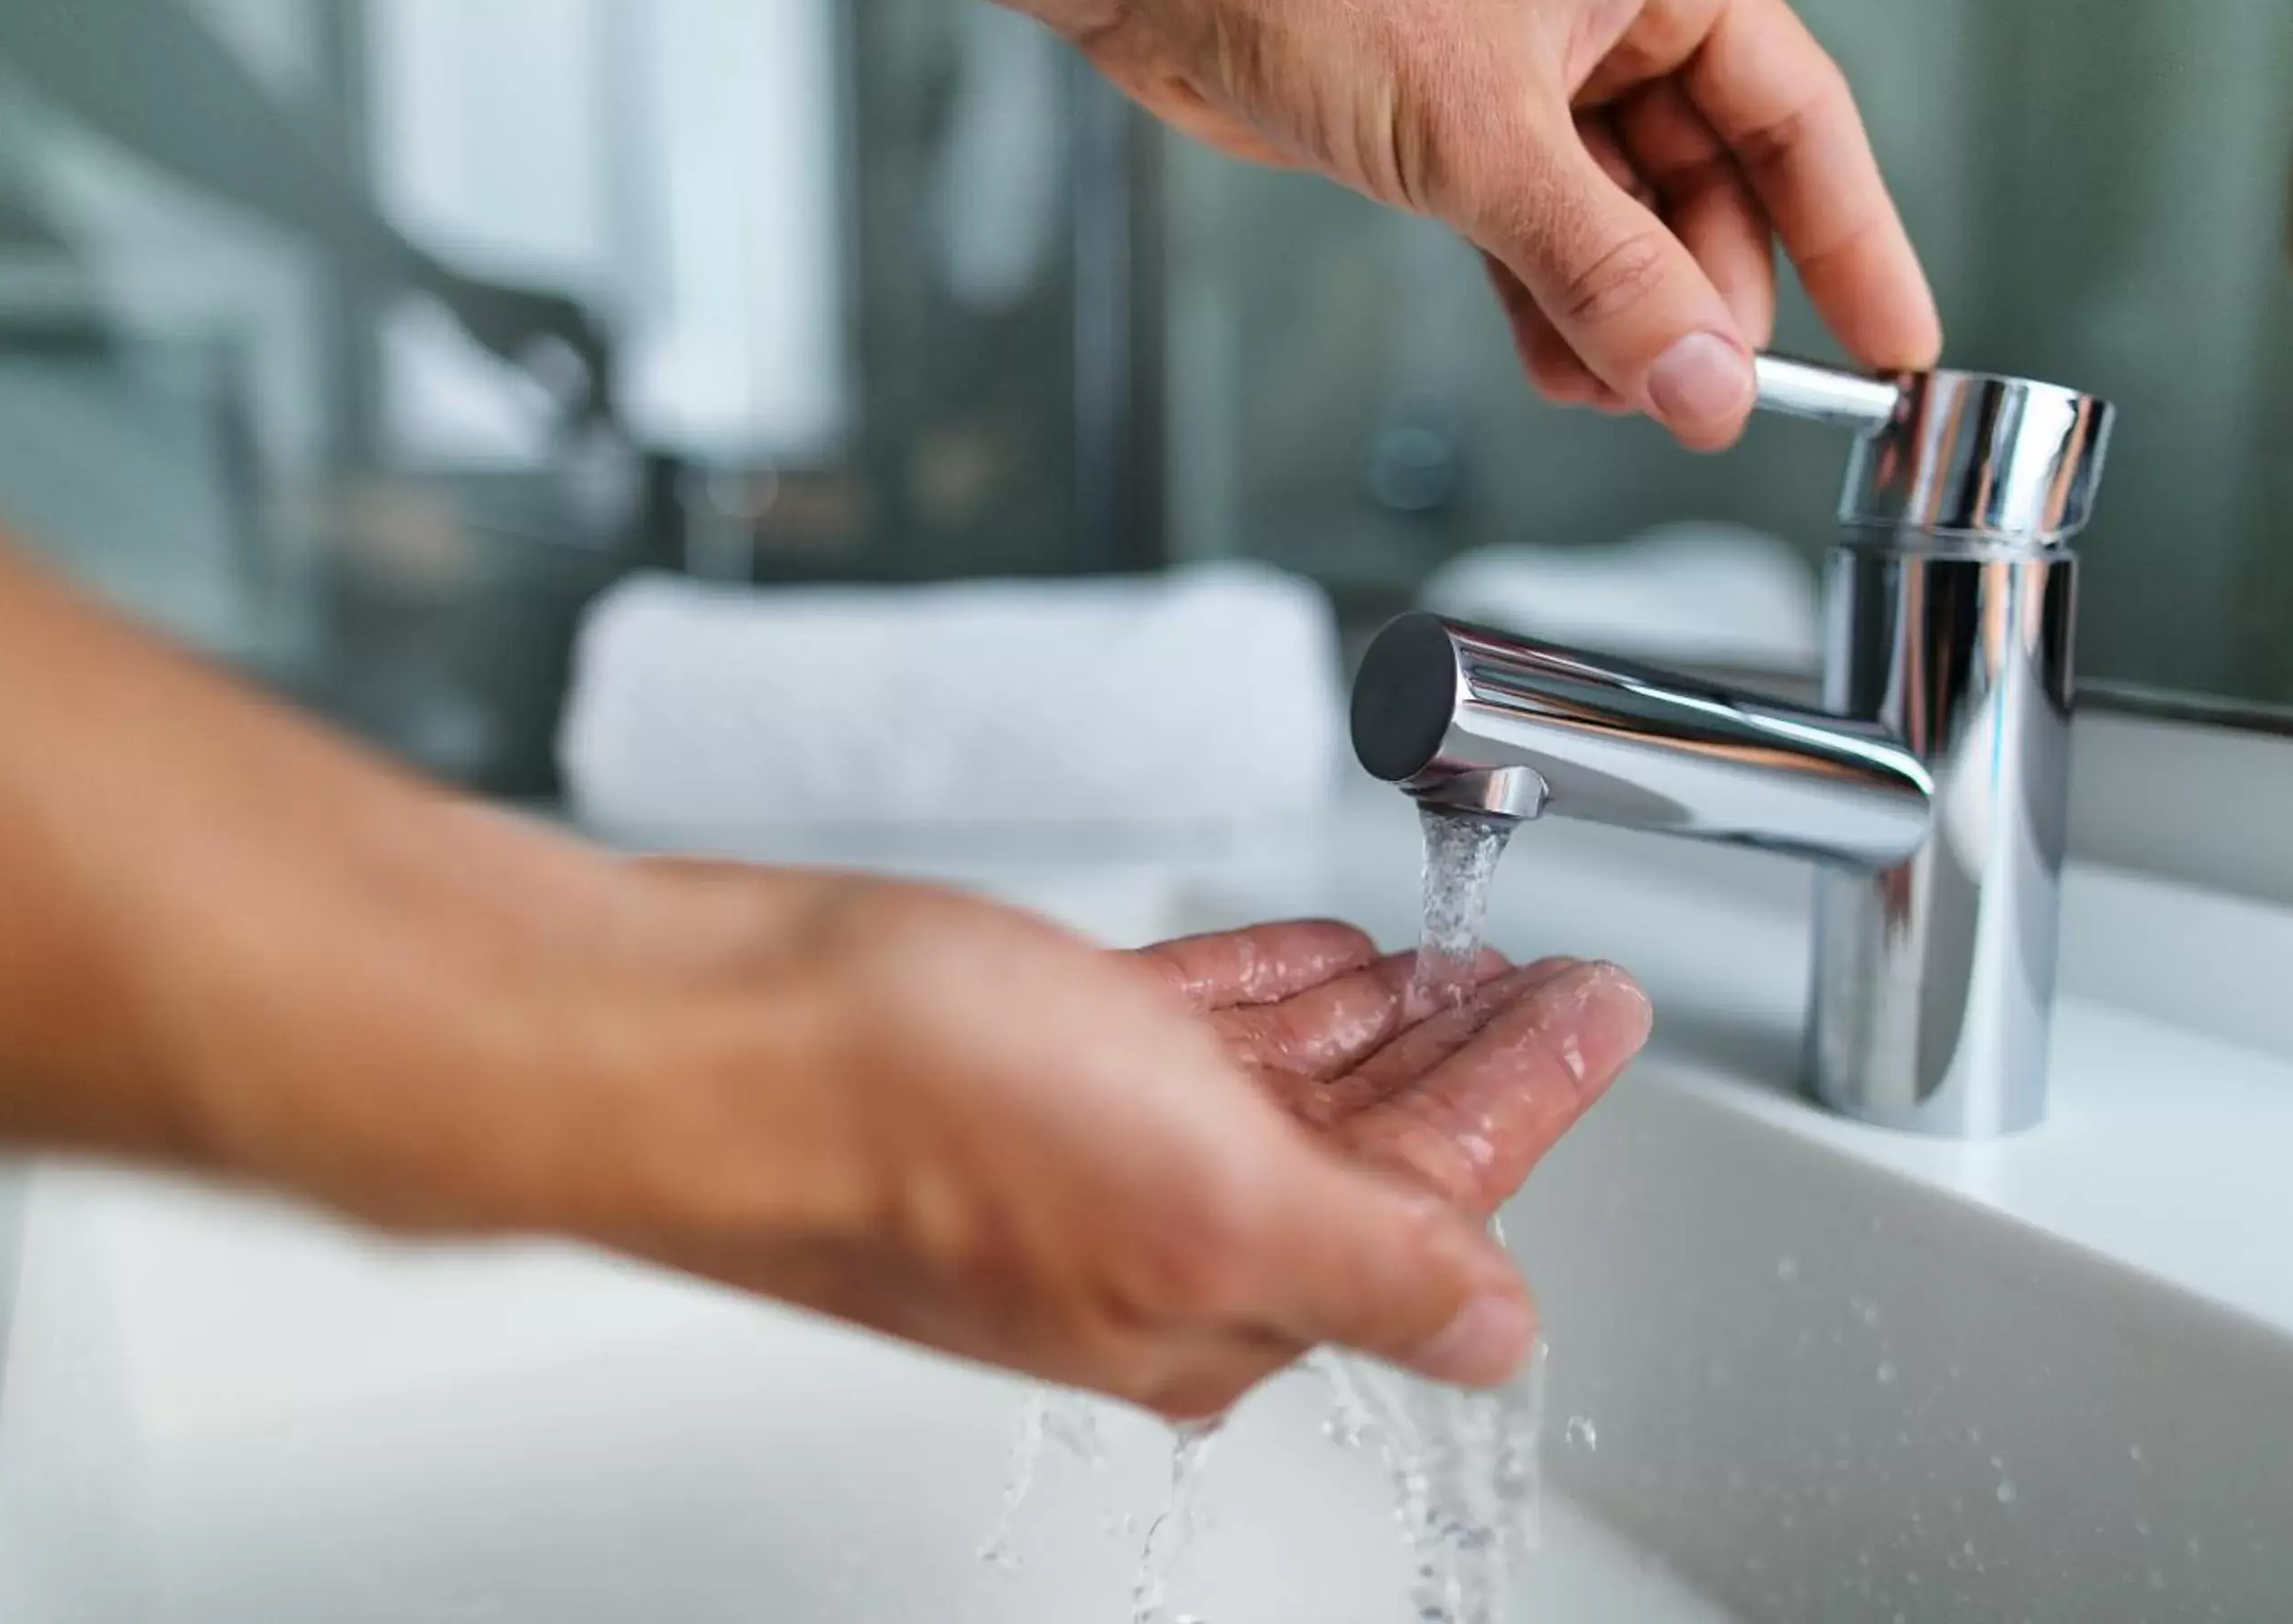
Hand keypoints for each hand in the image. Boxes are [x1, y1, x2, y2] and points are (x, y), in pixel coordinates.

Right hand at [188, 855, 1649, 1420]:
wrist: (692, 1034)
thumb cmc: (905, 1117)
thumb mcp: (1199, 1194)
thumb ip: (1372, 1262)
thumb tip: (1498, 1334)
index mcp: (1215, 1295)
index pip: (1432, 1198)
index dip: (1532, 1095)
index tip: (1600, 1006)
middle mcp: (1153, 1235)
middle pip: (1364, 1143)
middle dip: (1469, 1059)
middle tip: (1552, 978)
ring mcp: (1080, 1143)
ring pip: (1277, 1082)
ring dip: (1376, 1021)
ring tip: (1454, 958)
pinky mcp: (1015, 1056)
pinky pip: (1181, 1024)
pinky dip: (1261, 987)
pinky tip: (1308, 958)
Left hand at [1069, 0, 1941, 444]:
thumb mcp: (1481, 137)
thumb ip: (1601, 271)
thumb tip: (1699, 373)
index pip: (1800, 115)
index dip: (1855, 239)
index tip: (1894, 341)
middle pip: (1711, 178)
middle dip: (1707, 299)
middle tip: (1703, 399)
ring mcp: (1522, 57)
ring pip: (1619, 214)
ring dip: (1622, 315)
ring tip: (1622, 397)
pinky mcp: (1446, 113)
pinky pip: (1537, 225)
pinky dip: (1550, 299)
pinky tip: (1562, 366)